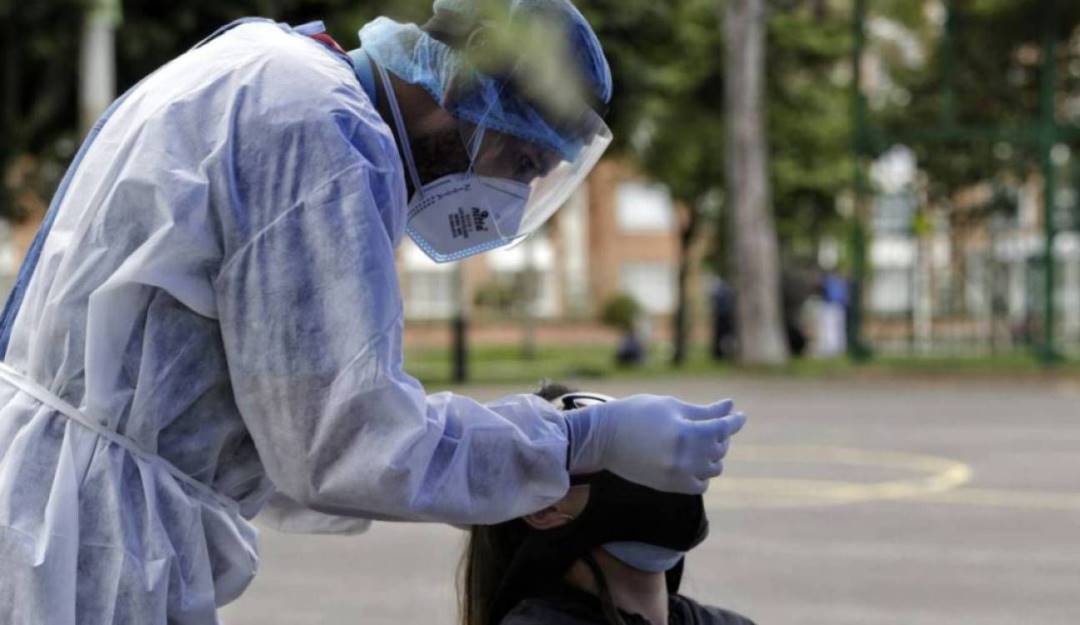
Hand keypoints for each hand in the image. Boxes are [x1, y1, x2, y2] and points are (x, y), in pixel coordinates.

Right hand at [564, 394, 746, 493]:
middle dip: (720, 435)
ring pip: (714, 468)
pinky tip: (693, 461)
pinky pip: (700, 485)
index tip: (741, 416)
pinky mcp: (669, 486)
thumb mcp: (671, 406)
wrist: (603, 437)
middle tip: (711, 425)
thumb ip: (703, 411)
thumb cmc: (637, 413)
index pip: (722, 428)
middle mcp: (685, 457)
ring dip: (713, 455)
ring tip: (701, 443)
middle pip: (719, 448)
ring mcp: (677, 474)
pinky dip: (702, 474)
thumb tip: (730, 407)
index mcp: (685, 433)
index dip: (735, 421)